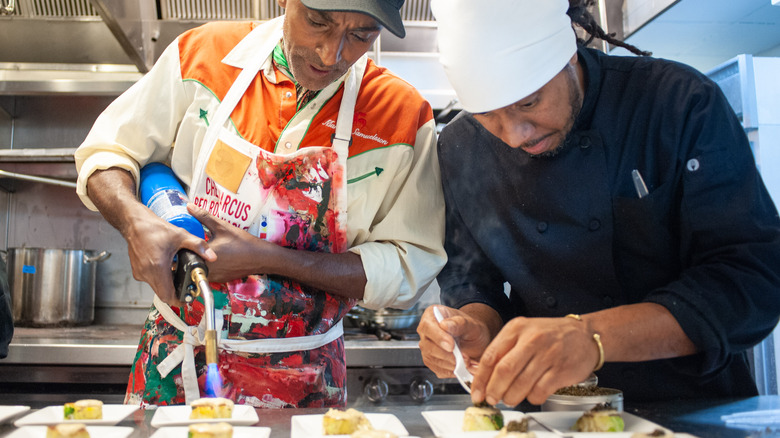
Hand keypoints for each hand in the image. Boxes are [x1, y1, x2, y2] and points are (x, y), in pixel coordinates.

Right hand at [122, 207, 215, 305]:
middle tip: (186, 288)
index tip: (187, 298)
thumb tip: (212, 256)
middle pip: (163, 294)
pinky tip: (168, 269)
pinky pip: (151, 281)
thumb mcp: (180, 236)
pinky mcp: (137, 270)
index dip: (179, 300)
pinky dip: (160, 279)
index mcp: (158, 267)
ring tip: (178, 276)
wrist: (135, 223)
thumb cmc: (154, 229)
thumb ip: (198, 246)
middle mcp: (147, 273)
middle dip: (176, 293)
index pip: (167, 295)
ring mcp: (140, 272)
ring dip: (168, 285)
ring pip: (156, 288)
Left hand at [187, 204, 272, 281]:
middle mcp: (206, 270)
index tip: (180, 240)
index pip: (183, 253)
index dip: (180, 246)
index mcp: (203, 257)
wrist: (260, 257)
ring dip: (197, 261)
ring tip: (201, 250)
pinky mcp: (220, 280)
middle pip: (189, 263)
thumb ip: (202, 216)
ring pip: (198, 269)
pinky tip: (214, 258)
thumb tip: (189, 206)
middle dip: (188, 253)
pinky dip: (208, 266)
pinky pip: (208, 274)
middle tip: (188, 244)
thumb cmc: (241, 242)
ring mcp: (213, 277)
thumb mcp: (221, 226)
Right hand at [417, 305, 490, 377]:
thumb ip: (458, 323)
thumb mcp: (470, 323)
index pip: (427, 327)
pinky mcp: (432, 361)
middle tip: (465, 357)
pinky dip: (453, 371)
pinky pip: (438, 370)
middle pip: (429, 347)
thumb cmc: (470, 329)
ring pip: (433, 361)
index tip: (451, 346)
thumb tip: (445, 325)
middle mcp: (426, 332)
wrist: (475, 340)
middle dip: (449, 355)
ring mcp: (427, 348)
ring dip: (452, 365)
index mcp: (431, 316)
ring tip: (468, 361)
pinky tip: (463, 367)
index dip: (438, 338)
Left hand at [470, 316, 598, 406]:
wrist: (584, 334)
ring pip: (520, 384)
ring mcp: (547, 355)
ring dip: (510, 397)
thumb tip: (484, 377)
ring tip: (509, 399)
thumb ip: (504, 350)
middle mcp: (531, 339)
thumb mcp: (523, 332)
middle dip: (493, 390)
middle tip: (492, 399)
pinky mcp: (561, 370)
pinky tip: (531, 395)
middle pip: (503, 371)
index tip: (477, 392)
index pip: (490, 356)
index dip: (480, 379)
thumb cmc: (549, 335)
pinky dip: (531, 398)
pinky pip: (539, 392)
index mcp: (516, 328)